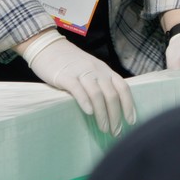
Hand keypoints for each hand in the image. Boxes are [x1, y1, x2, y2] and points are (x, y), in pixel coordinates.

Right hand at [21, 30, 136, 135]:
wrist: (48, 47)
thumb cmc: (71, 63)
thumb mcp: (91, 70)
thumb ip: (101, 83)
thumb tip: (112, 107)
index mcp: (105, 70)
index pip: (123, 87)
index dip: (129, 105)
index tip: (131, 121)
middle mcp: (96, 70)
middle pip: (111, 94)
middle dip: (116, 115)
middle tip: (116, 132)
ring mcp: (81, 72)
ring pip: (97, 94)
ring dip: (103, 114)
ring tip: (104, 129)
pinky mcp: (65, 76)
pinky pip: (78, 89)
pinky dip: (85, 101)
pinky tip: (88, 113)